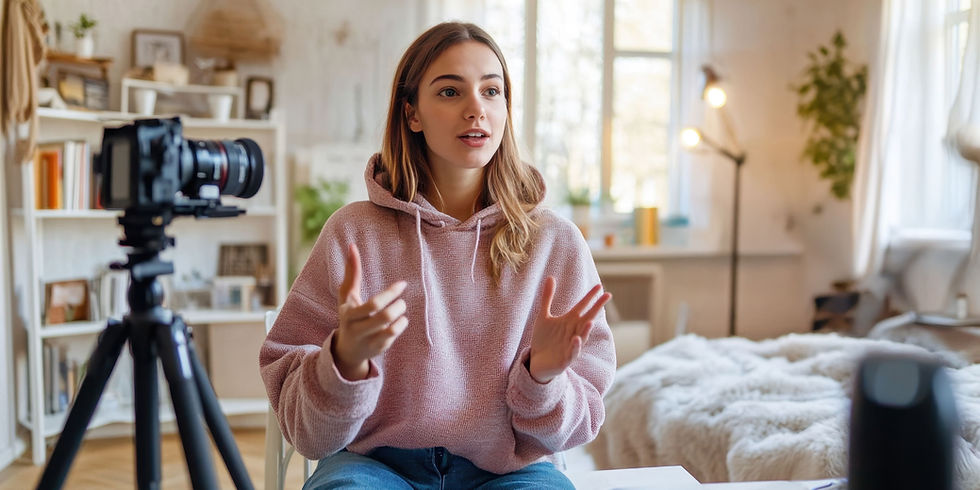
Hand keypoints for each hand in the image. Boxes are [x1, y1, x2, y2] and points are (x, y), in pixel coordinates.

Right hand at [328, 244, 408, 380]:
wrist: (346, 349)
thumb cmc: (349, 314)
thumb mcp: (347, 295)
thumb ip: (352, 272)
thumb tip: (352, 246)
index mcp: (349, 314)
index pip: (374, 304)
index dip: (391, 293)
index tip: (403, 284)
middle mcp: (357, 329)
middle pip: (384, 316)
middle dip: (398, 305)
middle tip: (402, 300)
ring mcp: (367, 341)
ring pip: (391, 330)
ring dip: (401, 316)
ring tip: (401, 309)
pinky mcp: (377, 350)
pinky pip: (393, 338)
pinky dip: (400, 326)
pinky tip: (399, 321)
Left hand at [528, 277, 610, 383]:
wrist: (537, 361)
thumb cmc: (544, 339)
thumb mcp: (544, 316)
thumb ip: (548, 297)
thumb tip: (550, 277)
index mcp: (569, 321)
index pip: (582, 306)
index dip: (590, 296)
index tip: (599, 285)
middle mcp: (574, 332)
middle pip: (587, 318)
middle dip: (596, 308)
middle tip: (607, 296)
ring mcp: (571, 345)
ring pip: (582, 336)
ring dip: (586, 330)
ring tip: (591, 321)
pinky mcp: (566, 359)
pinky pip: (572, 352)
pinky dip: (575, 347)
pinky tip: (576, 339)